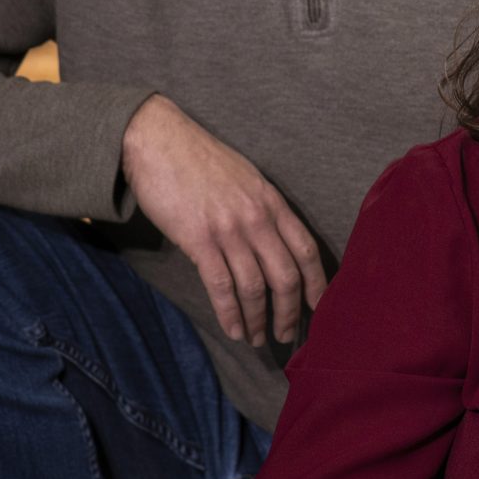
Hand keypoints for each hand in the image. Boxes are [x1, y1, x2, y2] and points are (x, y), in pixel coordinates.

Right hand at [121, 95, 325, 344]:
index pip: (306, 249)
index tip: (321, 308)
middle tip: (288, 336)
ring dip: (259, 319)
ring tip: (259, 339)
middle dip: (290, 312)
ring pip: (255, 287)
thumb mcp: (244, 177)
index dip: (317, 283)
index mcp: (271, 201)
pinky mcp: (199, 240)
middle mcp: (256, 217)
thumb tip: (269, 243)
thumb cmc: (198, 159)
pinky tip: (234, 330)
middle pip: (286, 276)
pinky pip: (221, 287)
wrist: (157, 140)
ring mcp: (228, 230)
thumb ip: (260, 208)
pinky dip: (230, 314)